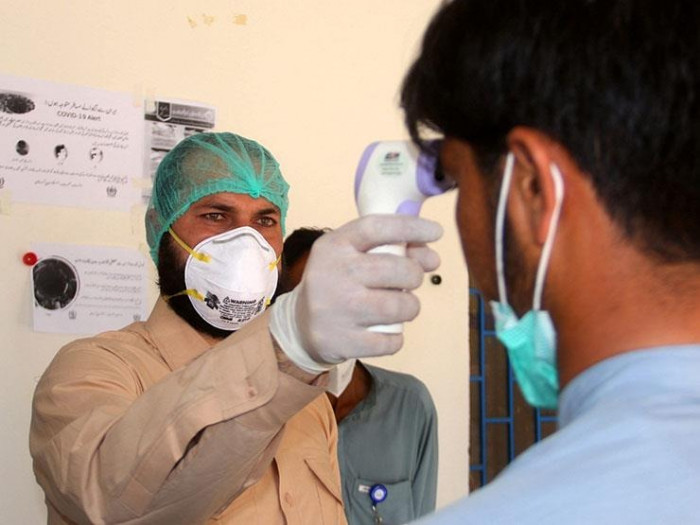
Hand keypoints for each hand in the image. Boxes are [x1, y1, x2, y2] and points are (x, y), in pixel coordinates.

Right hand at [269, 214, 441, 370]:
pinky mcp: (343, 341)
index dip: (411, 227)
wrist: (301, 326)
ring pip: (400, 306)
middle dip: (415, 275)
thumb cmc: (338, 282)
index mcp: (335, 246)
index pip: (376, 228)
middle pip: (398, 269)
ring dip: (410, 307)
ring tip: (400, 306)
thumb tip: (431, 257)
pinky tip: (385, 330)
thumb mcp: (353, 255)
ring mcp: (338, 310)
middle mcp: (334, 274)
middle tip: (410, 280)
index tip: (436, 232)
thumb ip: (392, 249)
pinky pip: (391, 340)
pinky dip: (395, 337)